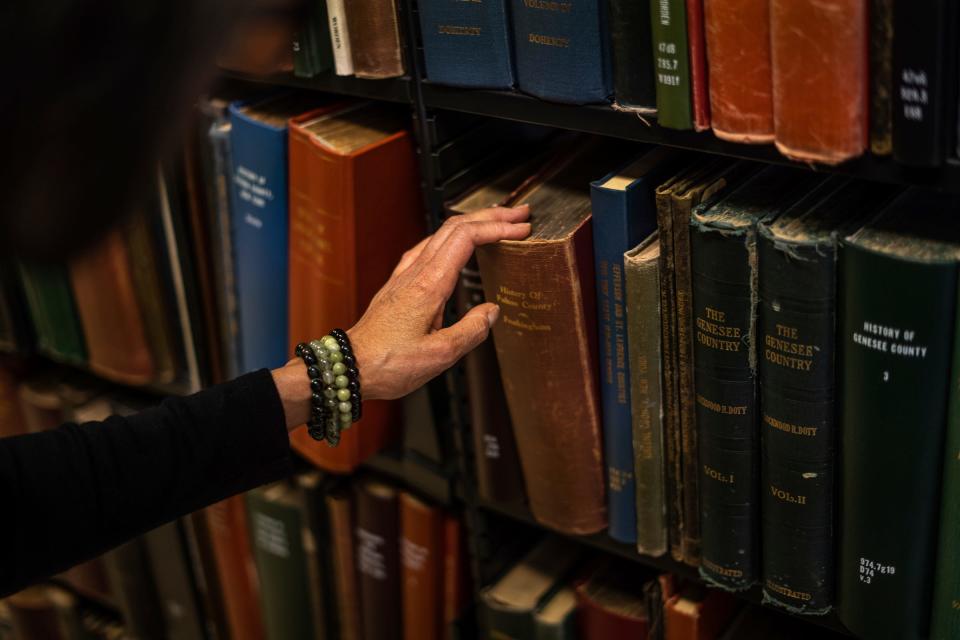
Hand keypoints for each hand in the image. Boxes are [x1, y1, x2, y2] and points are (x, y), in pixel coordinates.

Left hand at [347, 204, 530, 399]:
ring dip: (472, 224)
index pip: (467, 238)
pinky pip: (427, 247)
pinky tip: (455, 245)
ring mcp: (404, 275)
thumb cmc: (388, 363)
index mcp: (429, 285)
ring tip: (495, 224)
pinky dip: (451, 238)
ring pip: (441, 233)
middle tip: (519, 216)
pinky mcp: (398, 284)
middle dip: (491, 216)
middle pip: (455, 226)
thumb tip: (491, 312)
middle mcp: (415, 273)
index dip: (497, 229)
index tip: (521, 230)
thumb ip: (471, 330)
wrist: (350, 365)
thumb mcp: (440, 355)